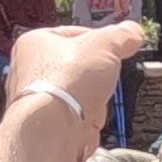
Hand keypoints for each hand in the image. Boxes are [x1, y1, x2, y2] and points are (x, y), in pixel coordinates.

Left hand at [6, 19, 147, 124]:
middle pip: (76, 66)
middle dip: (96, 73)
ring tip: (95, 98)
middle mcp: (30, 71)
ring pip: (78, 94)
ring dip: (93, 98)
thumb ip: (121, 35)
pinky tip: (89, 118)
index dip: (98, 39)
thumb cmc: (65, 83)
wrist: (55, 129)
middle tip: (106, 73)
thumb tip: (132, 32)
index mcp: (35, 42)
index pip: (73, 34)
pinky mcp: (49, 125)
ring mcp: (38, 101)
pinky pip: (77, 117)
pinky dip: (87, 119)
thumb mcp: (105, 44)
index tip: (116, 44)